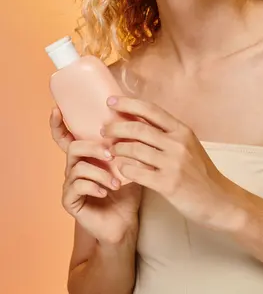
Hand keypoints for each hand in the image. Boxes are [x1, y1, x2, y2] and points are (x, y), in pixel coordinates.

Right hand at [49, 107, 142, 243]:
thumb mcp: (128, 163)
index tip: (56, 110)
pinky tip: (107, 191)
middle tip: (111, 155)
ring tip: (117, 182)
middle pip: (73, 147)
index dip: (58, 124)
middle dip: (93, 148)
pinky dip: (95, 186)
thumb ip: (126, 145)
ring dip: (100, 172)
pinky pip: (78, 186)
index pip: (65, 138)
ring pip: (77, 167)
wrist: (125, 223)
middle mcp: (74, 168)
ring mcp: (70, 185)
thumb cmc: (127, 191)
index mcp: (85, 157)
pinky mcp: (70, 200)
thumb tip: (135, 120)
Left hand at [101, 96, 245, 231]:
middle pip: (138, 128)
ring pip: (135, 150)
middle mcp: (178, 143)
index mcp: (182, 130)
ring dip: (117, 149)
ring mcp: (173, 163)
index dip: (128, 103)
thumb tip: (139, 122)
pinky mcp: (168, 184)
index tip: (110, 101)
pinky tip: (120, 169)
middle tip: (103, 130)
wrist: (220, 200)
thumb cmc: (200, 173)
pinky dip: (125, 169)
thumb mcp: (188, 146)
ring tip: (109, 150)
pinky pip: (138, 173)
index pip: (151, 110)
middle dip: (116, 127)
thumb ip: (167, 134)